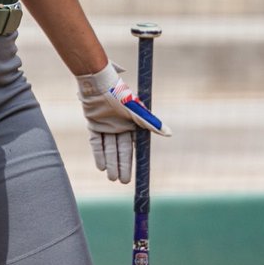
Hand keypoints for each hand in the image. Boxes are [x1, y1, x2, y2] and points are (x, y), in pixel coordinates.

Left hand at [77, 61, 170, 183]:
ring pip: (109, 148)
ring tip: (112, 178)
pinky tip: (101, 167)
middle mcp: (120, 126)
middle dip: (121, 165)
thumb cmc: (120, 94)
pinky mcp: (94, 123)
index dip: (132, 161)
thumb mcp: (137, 111)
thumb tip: (169, 134)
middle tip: (122, 181)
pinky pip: (96, 142)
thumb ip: (151, 123)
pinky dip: (99, 154)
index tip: (135, 174)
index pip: (132, 147)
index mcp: (132, 123)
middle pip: (121, 150)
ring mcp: (106, 125)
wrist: (99, 83)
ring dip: (110, 162)